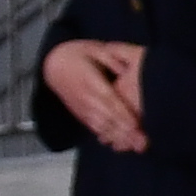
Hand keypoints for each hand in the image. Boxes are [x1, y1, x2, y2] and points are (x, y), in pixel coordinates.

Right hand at [43, 36, 151, 151]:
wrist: (53, 65)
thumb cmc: (77, 54)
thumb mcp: (96, 49)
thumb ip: (112, 59)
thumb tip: (128, 69)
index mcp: (90, 81)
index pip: (108, 100)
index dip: (122, 114)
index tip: (135, 124)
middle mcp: (86, 98)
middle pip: (107, 118)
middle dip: (126, 132)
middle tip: (142, 142)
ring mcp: (83, 109)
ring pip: (102, 127)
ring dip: (119, 138)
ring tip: (136, 147)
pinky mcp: (81, 115)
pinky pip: (96, 129)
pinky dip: (108, 138)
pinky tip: (122, 145)